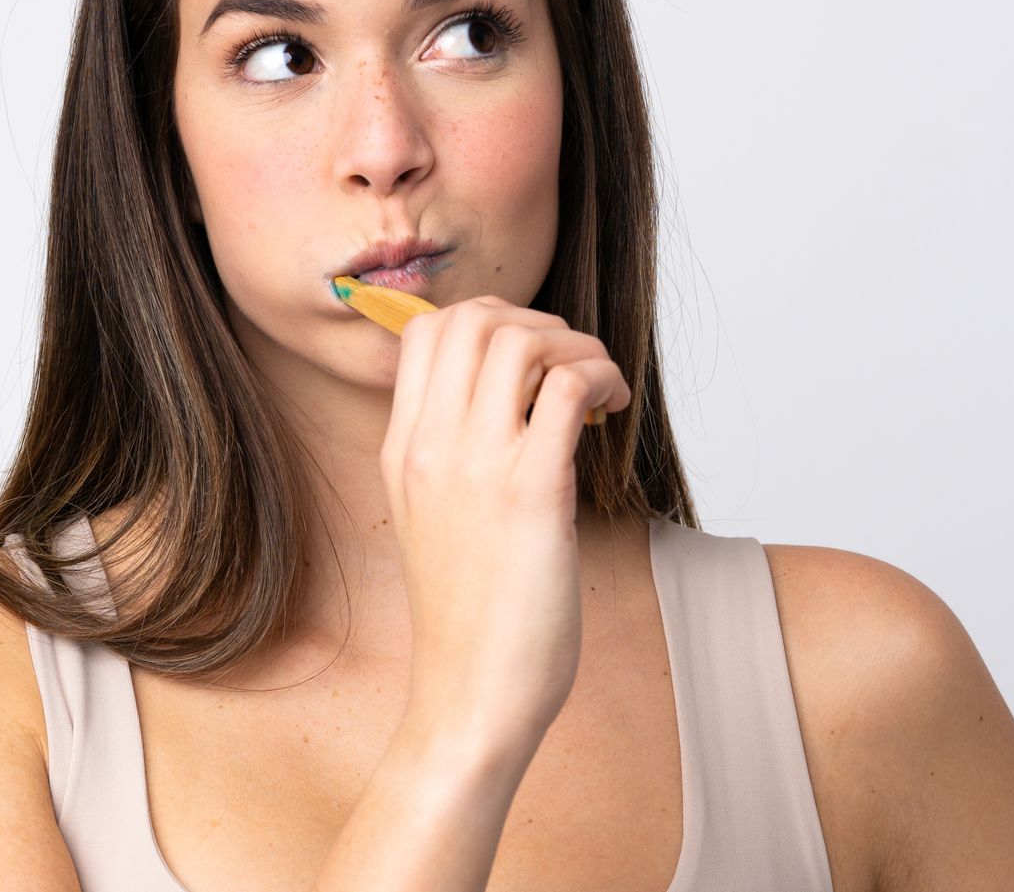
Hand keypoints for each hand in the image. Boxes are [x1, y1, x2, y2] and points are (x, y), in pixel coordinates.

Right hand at [378, 295, 632, 752]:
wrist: (470, 694)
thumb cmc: (469, 617)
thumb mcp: (433, 517)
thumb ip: (451, 454)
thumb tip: (508, 402)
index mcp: (402, 450)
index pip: (425, 331)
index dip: (487, 320)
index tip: (529, 358)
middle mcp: (430, 447)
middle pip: (473, 319)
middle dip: (536, 322)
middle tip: (569, 366)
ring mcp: (477, 467)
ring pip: (522, 340)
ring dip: (575, 347)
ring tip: (597, 389)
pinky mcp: (531, 494)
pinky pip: (568, 387)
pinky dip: (600, 378)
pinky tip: (612, 409)